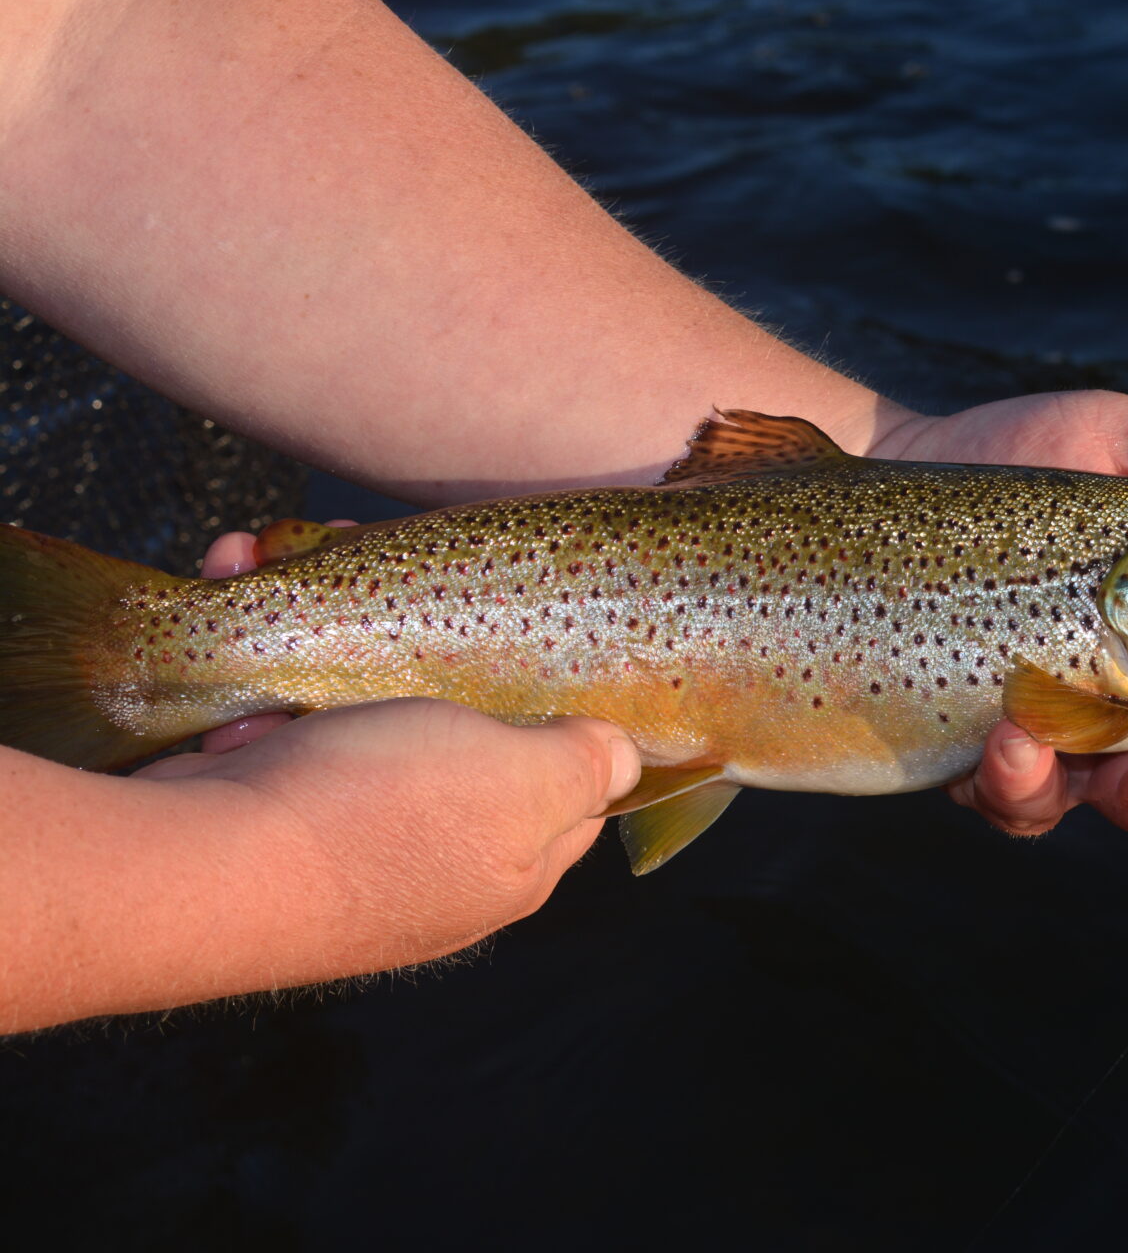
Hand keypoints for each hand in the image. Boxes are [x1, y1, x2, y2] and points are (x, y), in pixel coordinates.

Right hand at [147, 524, 642, 985]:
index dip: (563, 715)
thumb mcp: (524, 779)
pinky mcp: (256, 816)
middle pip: (454, 737)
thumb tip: (622, 757)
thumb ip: (585, 765)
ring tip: (290, 569)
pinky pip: (269, 720)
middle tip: (392, 588)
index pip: (570, 791)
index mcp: (507, 865)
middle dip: (420, 655)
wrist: (197, 867)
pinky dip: (255, 662)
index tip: (537, 641)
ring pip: (353, 713)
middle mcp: (429, 864)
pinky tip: (239, 591)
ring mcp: (338, 844)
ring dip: (325, 643)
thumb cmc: (381, 815)